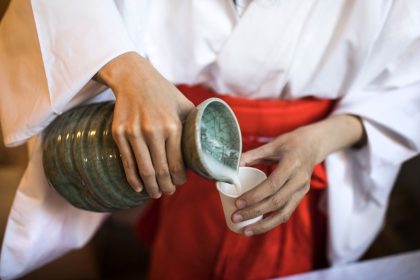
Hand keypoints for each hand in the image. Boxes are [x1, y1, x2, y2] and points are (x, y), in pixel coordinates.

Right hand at [95, 52, 193, 197]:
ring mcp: (134, 133)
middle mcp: (153, 131)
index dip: (179, 179)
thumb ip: (194, 125)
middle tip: (168, 192)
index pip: (177, 163)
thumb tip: (205, 145)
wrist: (133, 77)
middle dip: (166, 187)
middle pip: (161, 171)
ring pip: (144, 170)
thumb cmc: (163, 92)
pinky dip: (133, 178)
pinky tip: (138, 187)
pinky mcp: (119, 133)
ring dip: (150, 187)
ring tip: (156, 193)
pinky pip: (127, 162)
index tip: (181, 183)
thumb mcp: (184, 104)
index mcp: (172, 126)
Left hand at [233, 115, 364, 235]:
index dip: (255, 195)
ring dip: (263, 224)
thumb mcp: (272, 145)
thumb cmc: (290, 143)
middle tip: (235, 216)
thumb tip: (232, 166)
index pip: (272, 184)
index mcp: (292, 164)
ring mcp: (302, 190)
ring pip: (283, 213)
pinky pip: (286, 213)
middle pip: (276, 202)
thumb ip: (252, 155)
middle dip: (254, 212)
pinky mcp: (301, 196)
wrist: (313, 145)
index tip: (238, 202)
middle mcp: (299, 179)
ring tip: (245, 230)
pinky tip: (258, 226)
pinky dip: (272, 222)